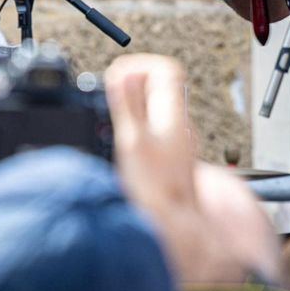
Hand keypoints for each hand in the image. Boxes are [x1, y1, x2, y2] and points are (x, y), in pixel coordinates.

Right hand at [104, 54, 239, 282]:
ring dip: (132, 105)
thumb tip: (123, 72)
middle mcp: (179, 125)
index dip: (139, 65)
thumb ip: (127, 104)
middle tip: (110, 92)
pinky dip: (135, 126)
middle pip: (160, 87)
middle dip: (132, 82)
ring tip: (112, 115)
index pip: (166, 70)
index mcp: (172, 114)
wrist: (172, 225)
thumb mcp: (132, 140)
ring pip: (155, 109)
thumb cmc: (155, 188)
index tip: (117, 75)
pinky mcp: (169, 158)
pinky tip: (121, 140)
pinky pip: (153, 129)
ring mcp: (176, 142)